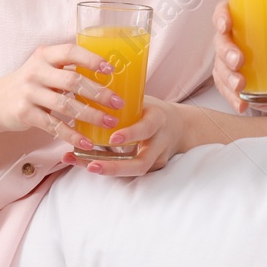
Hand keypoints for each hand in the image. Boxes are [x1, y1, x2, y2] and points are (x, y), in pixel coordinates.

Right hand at [0, 43, 125, 151]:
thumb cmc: (30, 84)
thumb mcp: (43, 68)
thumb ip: (67, 68)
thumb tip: (107, 76)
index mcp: (44, 56)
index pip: (71, 51)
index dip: (92, 59)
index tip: (110, 70)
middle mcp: (35, 71)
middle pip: (72, 80)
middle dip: (98, 92)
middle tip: (118, 103)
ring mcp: (29, 93)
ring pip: (66, 105)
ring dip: (91, 115)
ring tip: (109, 122)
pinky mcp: (25, 114)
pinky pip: (54, 126)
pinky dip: (72, 135)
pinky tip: (87, 142)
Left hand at [62, 96, 186, 176]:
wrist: (181, 128)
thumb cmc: (154, 111)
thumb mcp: (144, 102)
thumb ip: (123, 103)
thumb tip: (86, 94)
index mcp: (158, 120)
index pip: (146, 129)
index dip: (130, 134)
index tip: (112, 139)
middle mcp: (159, 143)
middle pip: (141, 163)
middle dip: (115, 167)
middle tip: (92, 165)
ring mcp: (157, 160)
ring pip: (134, 172)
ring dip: (108, 171)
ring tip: (85, 166)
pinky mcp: (151, 169)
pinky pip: (130, 171)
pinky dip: (109, 169)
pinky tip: (86, 164)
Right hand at [210, 0, 266, 118]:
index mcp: (253, 23)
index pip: (228, 12)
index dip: (221, 15)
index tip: (226, 25)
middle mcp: (239, 42)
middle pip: (221, 41)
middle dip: (226, 51)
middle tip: (239, 61)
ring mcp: (235, 65)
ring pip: (220, 67)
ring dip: (227, 76)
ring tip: (241, 86)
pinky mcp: (236, 85)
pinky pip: (226, 90)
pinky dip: (231, 97)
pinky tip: (242, 103)